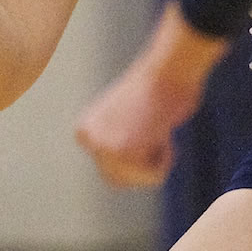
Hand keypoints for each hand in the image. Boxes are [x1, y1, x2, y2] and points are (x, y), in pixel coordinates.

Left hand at [76, 2, 227, 187]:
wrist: (166, 70)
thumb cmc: (159, 88)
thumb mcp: (130, 118)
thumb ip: (124, 138)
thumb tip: (132, 153)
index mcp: (86, 131)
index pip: (110, 169)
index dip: (136, 155)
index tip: (144, 126)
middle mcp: (89, 141)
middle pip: (121, 180)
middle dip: (143, 164)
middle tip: (153, 130)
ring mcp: (103, 148)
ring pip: (138, 180)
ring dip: (155, 161)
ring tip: (157, 128)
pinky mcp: (122, 153)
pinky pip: (154, 176)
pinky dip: (165, 157)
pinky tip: (161, 129)